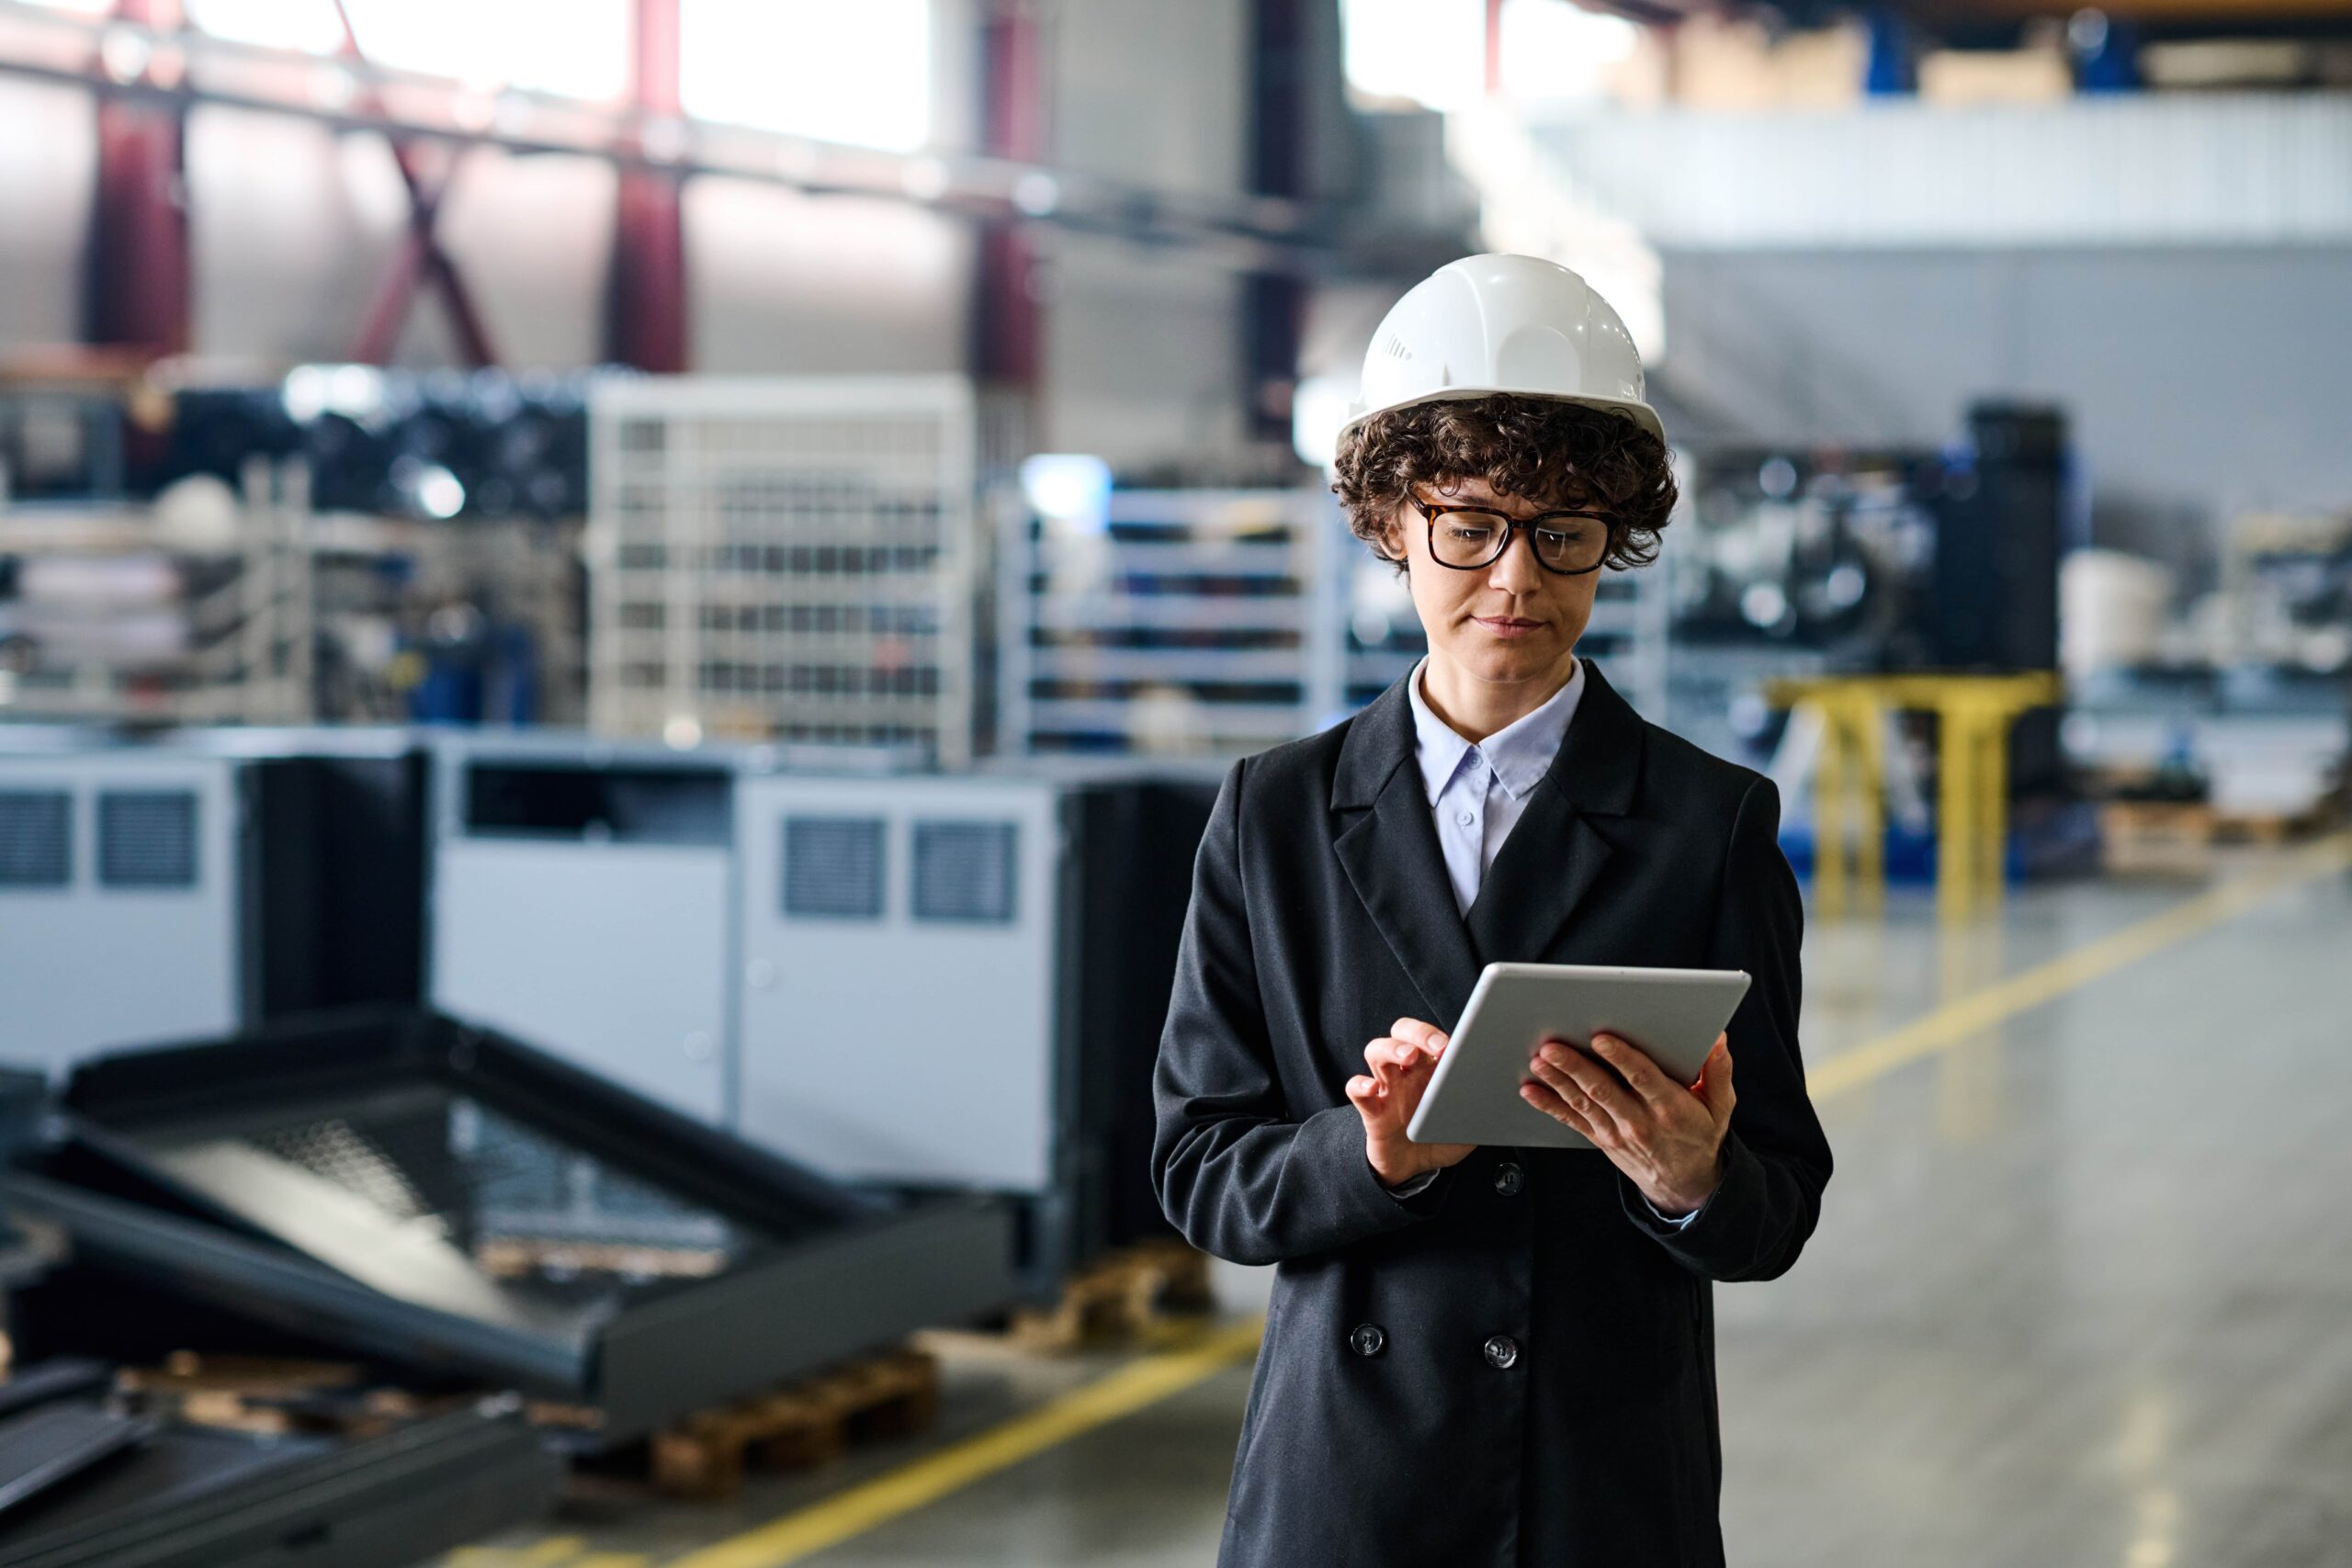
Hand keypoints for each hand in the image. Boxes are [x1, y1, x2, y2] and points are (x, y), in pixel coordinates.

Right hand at [1346, 1016, 1476, 1187]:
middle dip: (1417, 1033)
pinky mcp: (1371, 1111)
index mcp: (1432, 1070)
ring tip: (1407, 1057)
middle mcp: (1407, 1072)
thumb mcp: (1467, 1125)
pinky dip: (1359, 1084)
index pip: (1429, 1036)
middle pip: (1401, 1033)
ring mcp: (1387, 1089)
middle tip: (1436, 1046)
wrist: (1413, 1169)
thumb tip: (1498, 1100)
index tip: (1454, 1045)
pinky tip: (1371, 1088)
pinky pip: (1355, 1089)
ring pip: (1376, 1051)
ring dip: (1391, 1049)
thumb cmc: (1440, 1139)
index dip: (1439, 1034)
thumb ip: (1478, 1111)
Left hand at [1521, 1031, 1733, 1217]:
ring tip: (1538, 1061)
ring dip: (1558, 1081)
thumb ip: (1718, 1071)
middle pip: (1603, 1089)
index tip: (1601, 1038)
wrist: (1686, 1184)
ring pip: (1583, 1102)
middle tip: (1552, 1046)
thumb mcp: (1720, 1106)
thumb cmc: (1700, 1135)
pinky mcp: (1601, 1139)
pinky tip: (1530, 1091)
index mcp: (1670, 1107)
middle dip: (1575, 1066)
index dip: (1621, 1058)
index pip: (1642, 1078)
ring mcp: (1617, 1132)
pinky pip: (1572, 1120)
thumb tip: (1718, 1038)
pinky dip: (1550, 1105)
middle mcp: (1640, 1120)